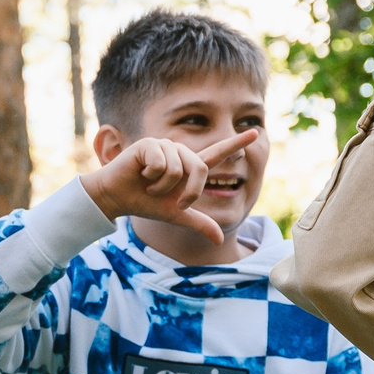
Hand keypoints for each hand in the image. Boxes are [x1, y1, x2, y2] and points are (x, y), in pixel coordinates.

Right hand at [83, 131, 257, 243]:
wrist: (117, 198)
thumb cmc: (145, 203)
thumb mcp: (176, 215)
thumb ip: (199, 223)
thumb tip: (220, 240)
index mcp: (189, 166)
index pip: (217, 154)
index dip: (236, 144)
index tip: (256, 133)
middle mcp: (181, 153)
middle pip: (200, 169)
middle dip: (187, 191)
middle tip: (166, 199)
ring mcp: (165, 146)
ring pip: (179, 168)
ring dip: (163, 186)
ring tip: (149, 185)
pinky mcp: (150, 143)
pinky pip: (162, 163)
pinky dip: (151, 176)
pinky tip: (140, 174)